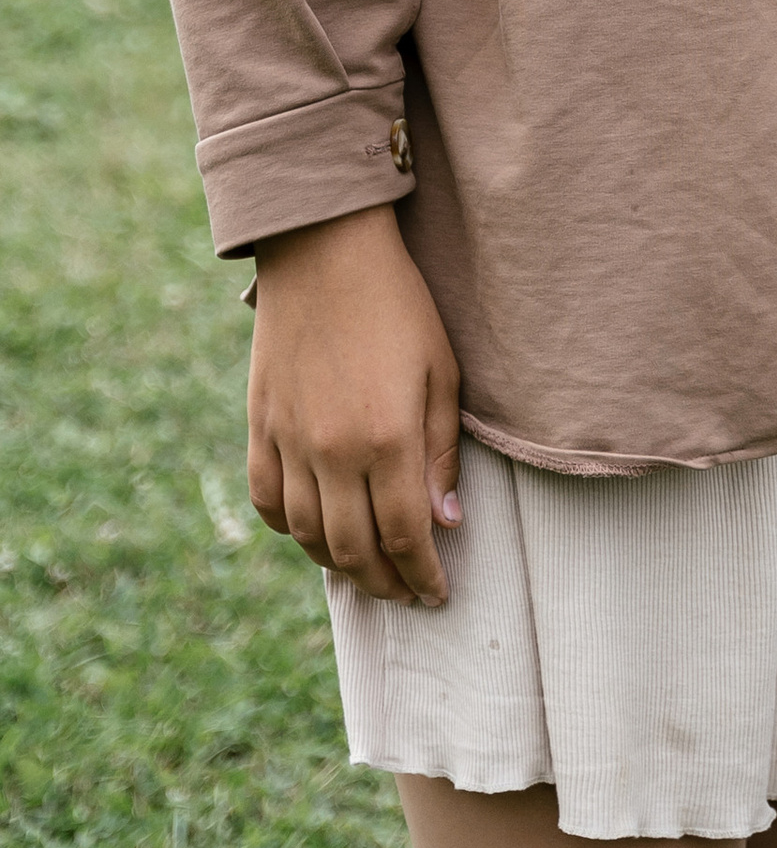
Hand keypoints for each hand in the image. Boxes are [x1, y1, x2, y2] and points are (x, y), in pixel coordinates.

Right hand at [246, 204, 462, 603]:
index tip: (436, 595)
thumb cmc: (398, 306)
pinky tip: (314, 534)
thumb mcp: (442, 372)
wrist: (325, 252)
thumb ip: (442, 453)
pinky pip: (268, 500)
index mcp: (387, 439)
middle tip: (407, 594)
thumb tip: (445, 523)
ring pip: (307, 535)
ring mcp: (288, 442)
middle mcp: (332, 451)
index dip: (423, 575)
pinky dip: (289, 529)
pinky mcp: (260, 427)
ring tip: (368, 572)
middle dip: (385, 582)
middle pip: (355, 549)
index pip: (406, 536)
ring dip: (339, 565)